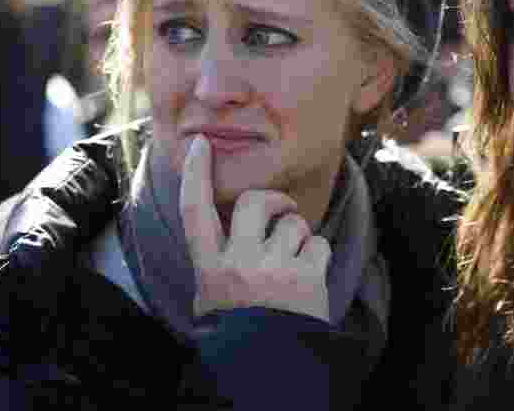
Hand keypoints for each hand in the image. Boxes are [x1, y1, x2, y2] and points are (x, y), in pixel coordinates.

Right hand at [180, 135, 330, 321]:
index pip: (195, 212)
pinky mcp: (307, 277)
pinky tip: (309, 277)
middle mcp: (239, 264)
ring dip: (298, 236)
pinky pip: (319, 243)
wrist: (272, 369)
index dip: (196, 175)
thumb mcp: (211, 299)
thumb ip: (216, 262)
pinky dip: (318, 255)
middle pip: (253, 202)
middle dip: (272, 200)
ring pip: (293, 223)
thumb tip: (219, 226)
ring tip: (293, 264)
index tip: (201, 145)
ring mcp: (274, 270)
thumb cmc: (239, 331)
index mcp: (210, 269)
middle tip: (280, 212)